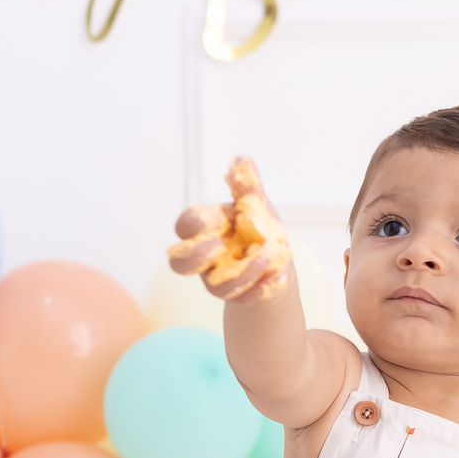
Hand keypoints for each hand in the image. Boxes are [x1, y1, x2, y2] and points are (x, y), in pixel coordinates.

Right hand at [168, 158, 290, 300]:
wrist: (274, 262)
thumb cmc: (256, 228)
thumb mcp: (255, 206)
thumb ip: (247, 187)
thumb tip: (242, 160)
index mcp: (205, 230)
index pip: (185, 227)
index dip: (194, 225)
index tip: (215, 219)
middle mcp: (204, 258)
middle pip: (179, 263)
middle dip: (196, 256)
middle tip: (218, 246)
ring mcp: (219, 279)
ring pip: (214, 287)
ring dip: (238, 273)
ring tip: (263, 257)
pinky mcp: (239, 297)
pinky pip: (245, 298)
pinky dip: (262, 286)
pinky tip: (279, 275)